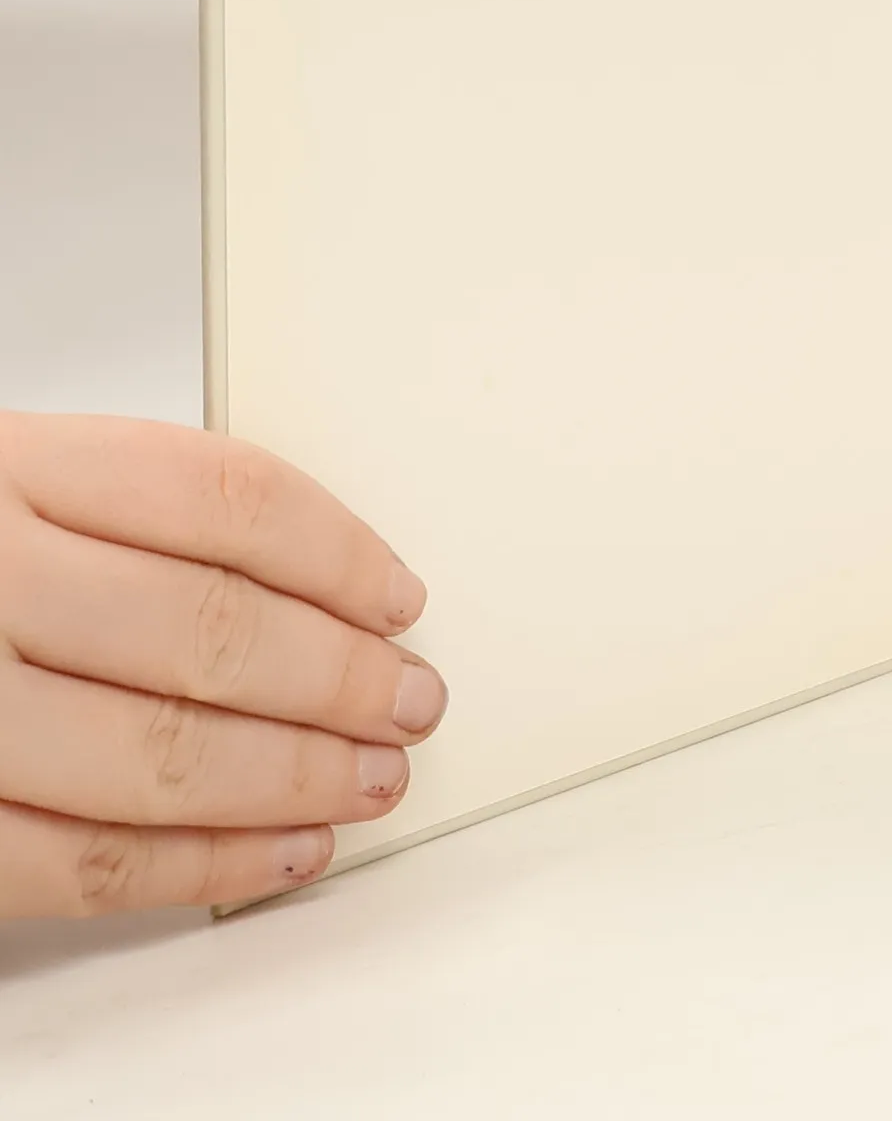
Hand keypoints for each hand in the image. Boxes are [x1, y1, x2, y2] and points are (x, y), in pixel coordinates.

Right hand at [0, 412, 446, 916]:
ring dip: (294, 777)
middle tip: (409, 699)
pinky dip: (203, 868)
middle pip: (210, 630)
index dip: (338, 554)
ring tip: (371, 778)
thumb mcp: (10, 482)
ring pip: (159, 753)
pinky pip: (83, 866)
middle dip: (340, 678)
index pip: (224, 498)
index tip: (398, 598)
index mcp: (10, 467)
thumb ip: (128, 519)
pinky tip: (280, 852)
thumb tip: (320, 586)